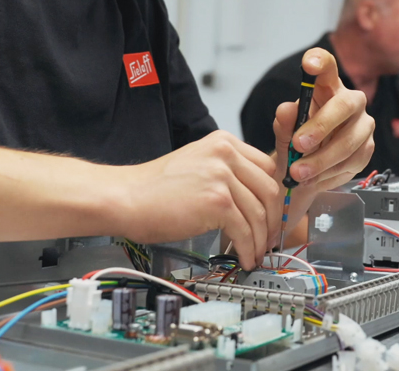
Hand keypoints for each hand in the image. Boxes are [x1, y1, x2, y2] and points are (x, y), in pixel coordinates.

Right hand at [116, 130, 277, 268]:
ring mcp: (222, 177)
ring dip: (261, 240)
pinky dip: (248, 249)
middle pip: (270, 190)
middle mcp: (225, 154)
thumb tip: (251, 199)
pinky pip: (244, 231)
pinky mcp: (217, 202)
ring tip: (255, 253)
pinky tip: (244, 257)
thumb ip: (225, 172)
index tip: (271, 214)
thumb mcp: (196, 164)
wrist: (125, 198)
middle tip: (269, 238)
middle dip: (273, 220)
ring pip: (259, 214)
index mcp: (222, 142)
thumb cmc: (153, 188)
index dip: (273, 196)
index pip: (266, 167)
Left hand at [268, 48, 374, 244]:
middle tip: (298, 144)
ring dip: (321, 160)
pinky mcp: (367, 148)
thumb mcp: (284, 131)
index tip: (308, 63)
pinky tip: (313, 178)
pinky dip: (329, 172)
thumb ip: (284, 121)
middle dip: (321, 126)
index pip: (327, 66)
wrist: (304, 171)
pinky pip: (351, 161)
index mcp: (326, 87)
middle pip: (345, 105)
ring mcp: (363, 124)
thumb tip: (286, 110)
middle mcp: (350, 101)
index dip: (320, 61)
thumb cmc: (296, 140)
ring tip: (298, 173)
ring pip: (348, 141)